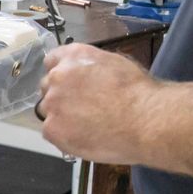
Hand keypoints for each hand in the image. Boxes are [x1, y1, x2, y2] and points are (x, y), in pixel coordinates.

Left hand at [36, 44, 154, 164]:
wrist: (144, 119)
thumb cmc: (137, 92)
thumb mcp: (114, 64)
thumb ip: (90, 68)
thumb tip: (87, 77)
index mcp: (73, 56)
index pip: (52, 62)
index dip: (61, 75)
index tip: (69, 86)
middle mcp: (57, 76)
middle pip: (47, 87)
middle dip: (60, 96)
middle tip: (80, 109)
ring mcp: (52, 102)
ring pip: (47, 111)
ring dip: (61, 117)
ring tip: (85, 126)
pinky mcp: (52, 128)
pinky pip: (51, 132)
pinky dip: (64, 136)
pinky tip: (83, 137)